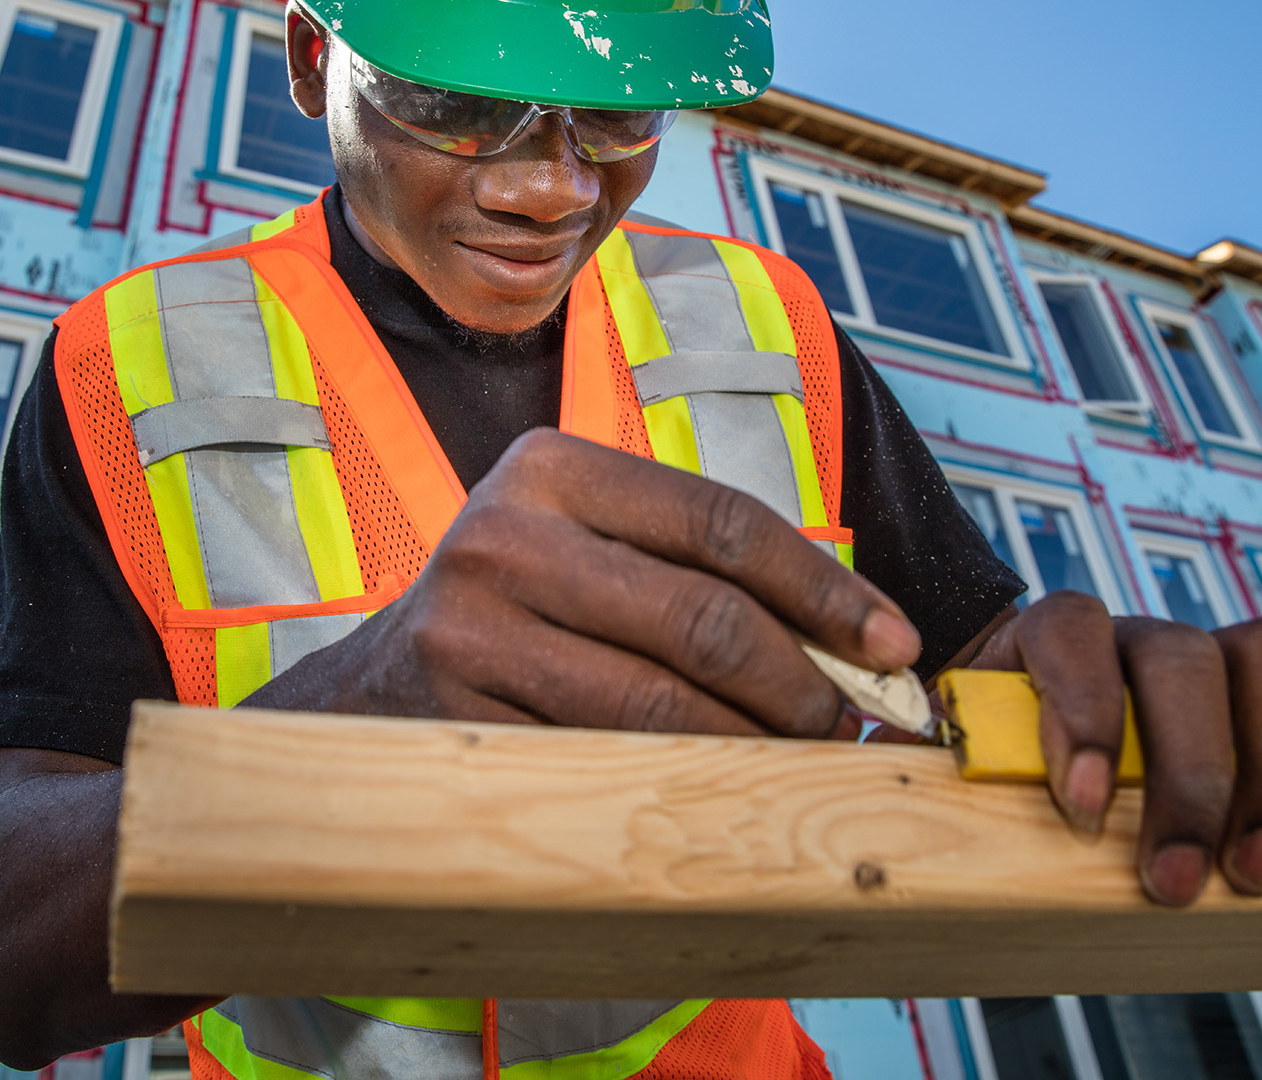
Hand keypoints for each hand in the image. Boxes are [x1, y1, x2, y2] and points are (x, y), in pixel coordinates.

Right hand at [245, 428, 919, 736]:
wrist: (367, 692)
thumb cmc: (513, 614)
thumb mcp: (583, 550)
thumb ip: (692, 569)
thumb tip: (860, 639)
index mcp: (551, 468)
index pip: (721, 520)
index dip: (825, 587)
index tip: (895, 645)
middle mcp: (504, 532)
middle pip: (702, 614)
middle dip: (801, 681)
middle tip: (849, 725)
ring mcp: (471, 626)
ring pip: (661, 701)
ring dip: (756, 745)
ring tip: (801, 762)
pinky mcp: (457, 717)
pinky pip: (606, 762)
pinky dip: (686, 786)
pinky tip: (725, 794)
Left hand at [958, 591, 1261, 904]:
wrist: (1036, 731)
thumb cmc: (992, 756)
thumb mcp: (948, 757)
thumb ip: (929, 762)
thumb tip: (892, 788)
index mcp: (1046, 636)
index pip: (1070, 632)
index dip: (1082, 710)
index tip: (1082, 807)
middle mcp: (1133, 632)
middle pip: (1183, 657)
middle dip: (1189, 778)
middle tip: (1178, 882)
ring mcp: (1206, 647)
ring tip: (1256, 868)